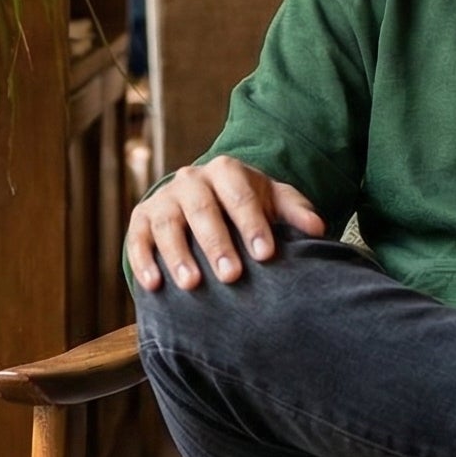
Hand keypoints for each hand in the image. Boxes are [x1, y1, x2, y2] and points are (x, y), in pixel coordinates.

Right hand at [126, 156, 328, 292]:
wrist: (203, 198)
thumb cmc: (245, 204)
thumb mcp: (272, 200)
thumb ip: (295, 211)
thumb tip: (318, 228)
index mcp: (226, 171)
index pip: (239, 194)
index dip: (251, 223)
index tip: (265, 254)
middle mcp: (192, 180)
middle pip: (202, 209)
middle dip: (216, 243)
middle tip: (231, 276)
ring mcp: (164, 199)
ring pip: (167, 224)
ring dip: (178, 255)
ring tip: (192, 284)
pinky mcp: (141, 219)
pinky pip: (137, 238)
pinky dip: (143, 261)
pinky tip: (154, 285)